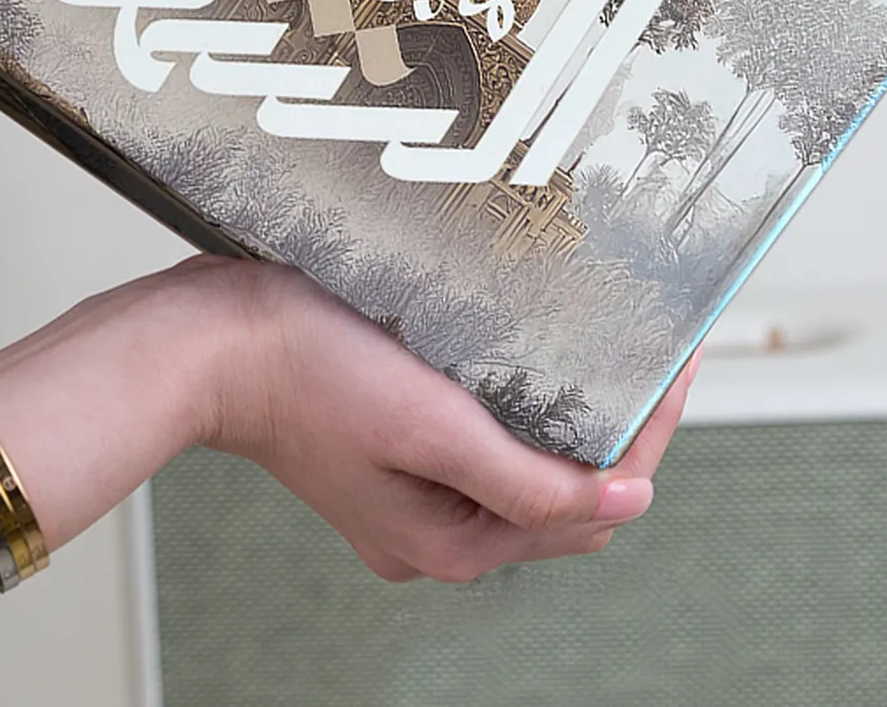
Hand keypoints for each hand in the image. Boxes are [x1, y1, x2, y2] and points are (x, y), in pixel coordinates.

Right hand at [210, 260, 697, 581]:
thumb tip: (629, 504)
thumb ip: (531, 479)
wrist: (209, 343)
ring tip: (605, 352)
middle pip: (564, 495)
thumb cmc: (306, 375)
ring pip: (527, 469)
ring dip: (570, 420)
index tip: (677, 365)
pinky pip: (482, 443)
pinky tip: (529, 361)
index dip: (645, 437)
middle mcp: (437, 531)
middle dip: (618, 432)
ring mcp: (411, 495)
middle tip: (652, 353)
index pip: (593, 506)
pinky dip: (520, 409)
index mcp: (454, 542)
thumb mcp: (432, 428)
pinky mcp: (390, 453)